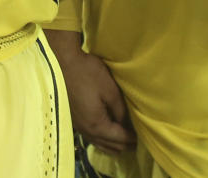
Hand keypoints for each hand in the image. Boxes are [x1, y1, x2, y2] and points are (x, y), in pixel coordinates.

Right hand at [46, 31, 136, 154]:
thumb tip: (126, 124)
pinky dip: (102, 138)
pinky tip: (107, 133)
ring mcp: (79, 126)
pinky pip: (91, 137)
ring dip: (113, 143)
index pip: (119, 139)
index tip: (143, 136)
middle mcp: (87, 131)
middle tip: (137, 138)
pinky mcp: (74, 119)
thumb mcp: (110, 89)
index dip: (132, 139)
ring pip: (99, 143)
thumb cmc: (88, 73)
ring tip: (125, 139)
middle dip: (124, 144)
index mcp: (97, 125)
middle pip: (110, 145)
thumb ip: (120, 110)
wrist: (63, 62)